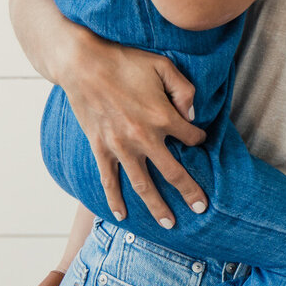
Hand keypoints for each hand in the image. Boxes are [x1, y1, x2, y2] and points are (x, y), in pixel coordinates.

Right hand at [59, 33, 208, 227]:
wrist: (83, 65)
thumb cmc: (125, 61)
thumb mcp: (163, 65)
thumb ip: (184, 90)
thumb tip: (192, 116)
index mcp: (162, 116)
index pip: (190, 136)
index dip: (198, 137)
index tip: (198, 137)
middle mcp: (143, 137)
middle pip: (173, 172)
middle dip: (190, 192)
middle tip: (202, 208)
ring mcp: (120, 146)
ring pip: (143, 185)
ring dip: (157, 206)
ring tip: (169, 224)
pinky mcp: (100, 148)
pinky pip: (109, 179)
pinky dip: (114, 199)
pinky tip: (122, 215)